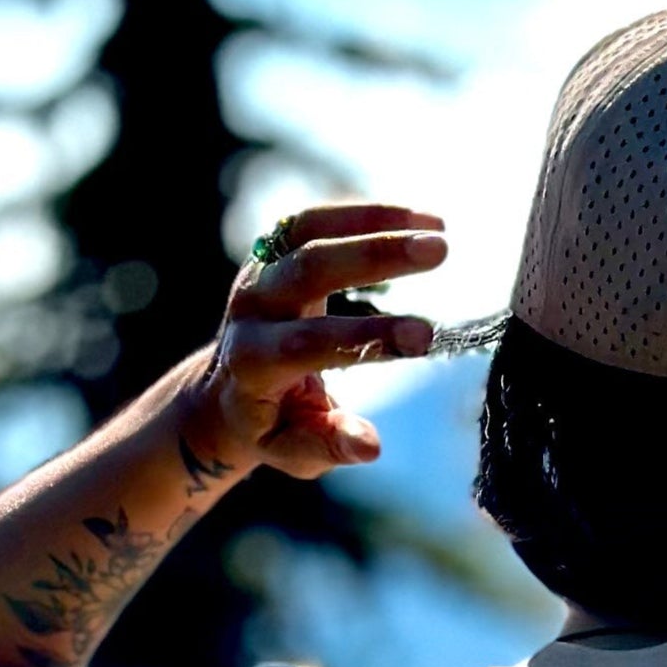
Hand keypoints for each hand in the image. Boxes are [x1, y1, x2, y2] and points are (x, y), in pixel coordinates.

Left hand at [183, 203, 447, 476]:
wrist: (227, 390)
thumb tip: (371, 446)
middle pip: (309, 267)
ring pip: (310, 229)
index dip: (367, 337)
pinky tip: (420, 219)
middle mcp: (251, 308)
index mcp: (253, 361)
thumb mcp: (296, 452)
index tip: (426, 337)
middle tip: (439, 252)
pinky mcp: (274, 249)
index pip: (310, 342)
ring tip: (438, 228)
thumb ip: (330, 447)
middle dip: (375, 257)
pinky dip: (368, 214)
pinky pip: (317, 219)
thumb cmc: (273, 426)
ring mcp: (259, 272)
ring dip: (376, 221)